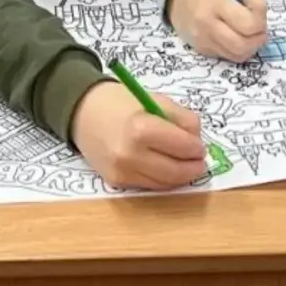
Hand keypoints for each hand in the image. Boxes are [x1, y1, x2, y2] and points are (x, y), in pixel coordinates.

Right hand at [71, 81, 207, 190]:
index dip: (196, 148)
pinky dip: (163, 180)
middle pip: (174, 170)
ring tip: (190, 167)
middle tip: (201, 161)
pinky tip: (169, 170)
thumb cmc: (122, 102)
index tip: (202, 146)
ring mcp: (122, 172)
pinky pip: (148, 185)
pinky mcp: (116, 182)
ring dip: (181, 177)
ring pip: (163, 183)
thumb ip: (181, 118)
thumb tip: (197, 138)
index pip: (181, 146)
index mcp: (141, 129)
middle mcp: (130, 155)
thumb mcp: (156, 100)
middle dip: (192, 168)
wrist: (83, 113)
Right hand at [168, 0, 267, 62]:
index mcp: (218, 3)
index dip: (261, 22)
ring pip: (237, 55)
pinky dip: (238, 50)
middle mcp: (208, 24)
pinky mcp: (202, 50)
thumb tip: (262, 25)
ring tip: (250, 35)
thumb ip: (252, 2)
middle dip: (258, 39)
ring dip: (250, 48)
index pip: (249, 24)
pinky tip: (237, 38)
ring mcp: (203, 40)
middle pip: (243, 45)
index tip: (259, 15)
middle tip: (259, 30)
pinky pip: (228, 57)